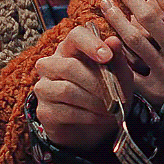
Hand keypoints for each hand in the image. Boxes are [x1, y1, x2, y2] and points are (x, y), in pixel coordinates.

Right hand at [33, 25, 125, 150]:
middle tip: (116, 95)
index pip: (75, 36)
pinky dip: (88, 116)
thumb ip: (117, 59)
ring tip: (111, 108)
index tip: (107, 57)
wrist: (99, 127)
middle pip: (69, 66)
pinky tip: (101, 117)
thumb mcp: (119, 76)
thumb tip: (114, 40)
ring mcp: (44, 88)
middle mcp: (52, 65)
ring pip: (66, 90)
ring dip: (93, 101)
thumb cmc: (108, 93)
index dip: (91, 44)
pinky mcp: (44, 111)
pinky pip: (64, 111)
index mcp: (72, 49)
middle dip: (96, 82)